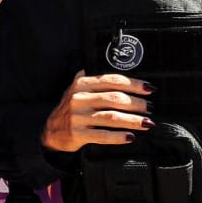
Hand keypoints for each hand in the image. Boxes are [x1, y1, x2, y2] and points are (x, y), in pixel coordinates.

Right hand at [40, 71, 154, 152]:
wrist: (51, 131)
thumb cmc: (70, 109)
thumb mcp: (76, 89)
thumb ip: (91, 79)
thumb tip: (112, 65)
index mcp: (81, 84)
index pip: (112, 80)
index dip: (134, 84)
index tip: (149, 89)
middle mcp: (79, 98)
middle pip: (115, 99)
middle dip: (137, 103)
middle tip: (150, 108)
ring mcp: (77, 117)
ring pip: (111, 117)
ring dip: (133, 120)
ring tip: (147, 123)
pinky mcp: (77, 134)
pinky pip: (102, 135)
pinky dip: (118, 137)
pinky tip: (130, 137)